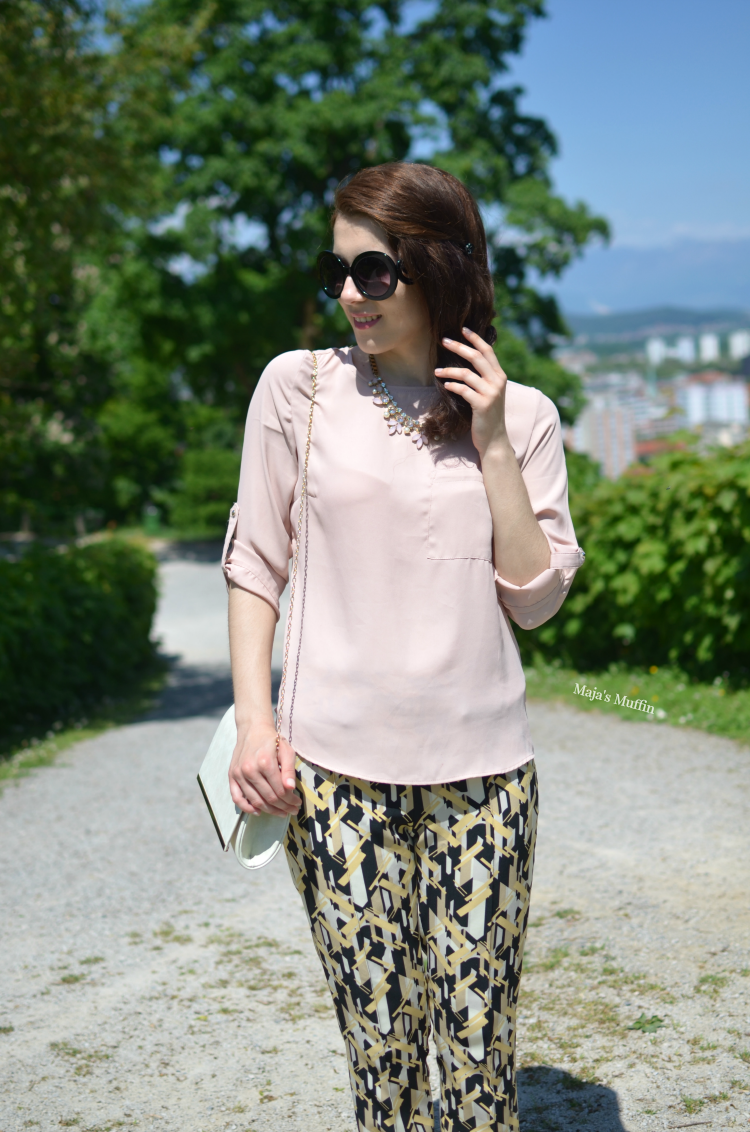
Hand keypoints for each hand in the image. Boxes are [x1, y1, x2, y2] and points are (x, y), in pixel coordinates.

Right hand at [228, 723, 300, 817]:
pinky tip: (259, 811)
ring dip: (270, 810)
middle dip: (283, 807)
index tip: (298, 803)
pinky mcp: (232, 776)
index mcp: (265, 762)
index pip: (279, 790)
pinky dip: (247, 808)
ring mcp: (239, 774)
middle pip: (268, 798)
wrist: (252, 730)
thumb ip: (288, 769)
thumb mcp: (286, 750)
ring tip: (281, 812)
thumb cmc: (272, 741)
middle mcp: (249, 769)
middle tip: (293, 810)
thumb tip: (290, 788)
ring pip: (255, 801)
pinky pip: (237, 798)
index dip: (290, 800)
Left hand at [435, 327, 510, 459]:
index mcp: (500, 376)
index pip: (488, 351)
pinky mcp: (482, 405)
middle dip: (459, 346)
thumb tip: (469, 362)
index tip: (463, 328)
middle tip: (444, 341)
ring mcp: (491, 393)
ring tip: (436, 371)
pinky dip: (452, 385)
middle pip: (476, 357)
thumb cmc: (488, 416)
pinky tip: (445, 385)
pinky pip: (463, 390)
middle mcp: (498, 382)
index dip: (476, 338)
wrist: (494, 440)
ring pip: (467, 373)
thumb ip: (483, 378)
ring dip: (449, 370)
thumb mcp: (489, 394)